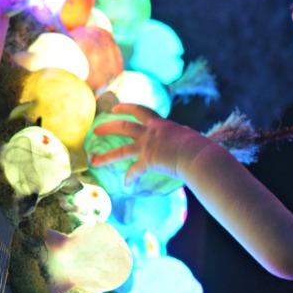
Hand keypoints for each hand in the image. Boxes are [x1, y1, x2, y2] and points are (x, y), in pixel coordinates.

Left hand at [91, 103, 207, 184]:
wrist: (198, 154)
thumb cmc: (198, 145)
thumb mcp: (187, 134)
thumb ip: (181, 132)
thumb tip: (186, 130)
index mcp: (160, 123)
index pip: (140, 111)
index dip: (125, 108)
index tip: (114, 108)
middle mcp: (151, 132)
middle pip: (123, 127)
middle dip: (107, 128)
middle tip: (95, 131)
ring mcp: (148, 146)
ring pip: (122, 150)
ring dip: (106, 157)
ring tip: (93, 162)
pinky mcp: (149, 161)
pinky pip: (135, 170)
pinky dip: (130, 177)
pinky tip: (126, 184)